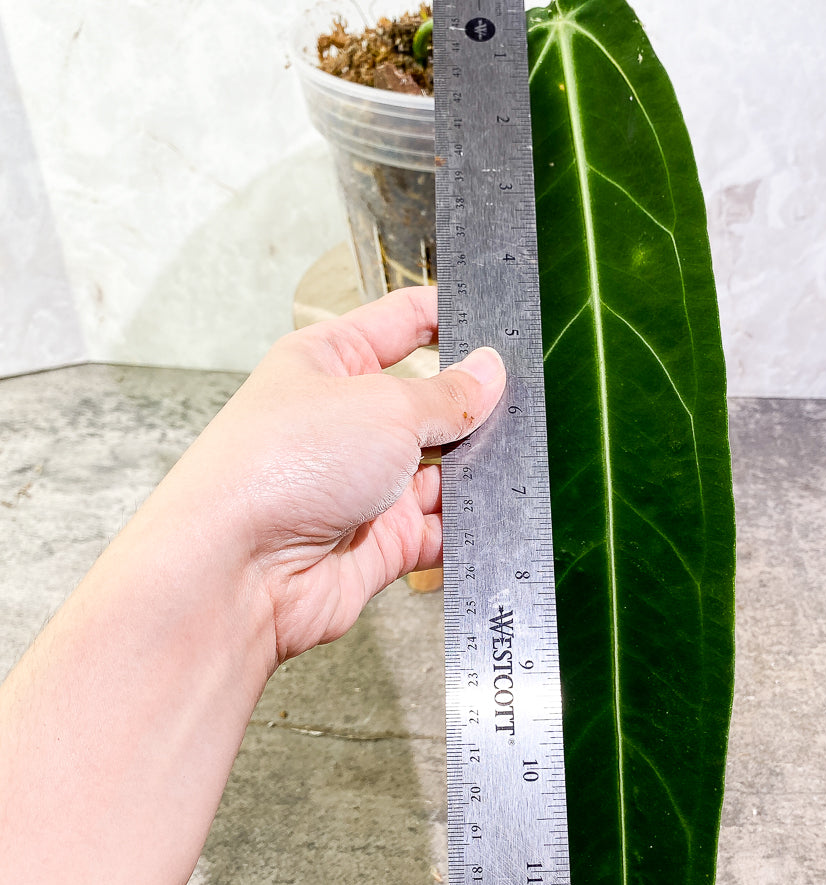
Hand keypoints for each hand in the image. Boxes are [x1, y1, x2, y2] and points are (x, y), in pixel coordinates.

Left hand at [149, 285, 505, 663]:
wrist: (239, 570)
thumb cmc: (279, 468)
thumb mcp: (383, 407)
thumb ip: (447, 396)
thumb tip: (489, 373)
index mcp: (330, 363)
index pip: (401, 324)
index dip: (449, 315)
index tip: (499, 317)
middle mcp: (347, 423)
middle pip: (431, 405)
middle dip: (475, 407)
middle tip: (526, 402)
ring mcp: (365, 485)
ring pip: (444, 472)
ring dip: (477, 471)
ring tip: (515, 462)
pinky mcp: (382, 543)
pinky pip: (442, 530)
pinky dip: (468, 528)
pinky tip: (493, 516)